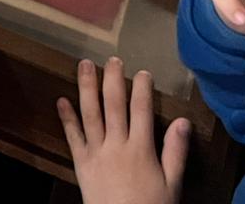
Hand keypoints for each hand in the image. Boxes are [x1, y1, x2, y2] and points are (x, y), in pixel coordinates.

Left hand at [58, 58, 188, 203]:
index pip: (142, 110)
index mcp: (141, 149)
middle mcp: (117, 145)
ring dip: (86, 87)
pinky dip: (66, 118)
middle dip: (113, 80)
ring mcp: (96, 153)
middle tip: (113, 59)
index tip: (142, 72)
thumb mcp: (172, 185)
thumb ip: (175, 152)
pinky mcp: (81, 164)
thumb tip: (183, 121)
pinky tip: (61, 100)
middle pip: (114, 105)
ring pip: (90, 113)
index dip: (142, 89)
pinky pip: (72, 137)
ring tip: (84, 64)